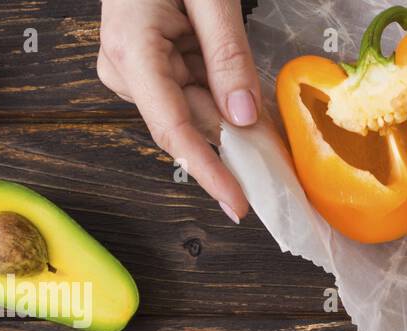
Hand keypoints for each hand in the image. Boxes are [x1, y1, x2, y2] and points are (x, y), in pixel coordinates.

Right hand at [97, 0, 259, 222]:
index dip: (208, 171)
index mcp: (132, 51)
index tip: (237, 203)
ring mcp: (134, 70)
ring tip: (259, 102)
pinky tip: (240, 90)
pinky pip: (191, 93)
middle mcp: (125, 69)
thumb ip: (227, 55)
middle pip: (189, 123)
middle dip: (235, 139)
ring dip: (230, 113)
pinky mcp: (146, 67)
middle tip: (281, 156)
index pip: (173, 129)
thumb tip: (243, 118)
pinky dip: (222, 96)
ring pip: (193, 111)